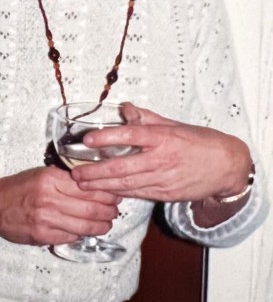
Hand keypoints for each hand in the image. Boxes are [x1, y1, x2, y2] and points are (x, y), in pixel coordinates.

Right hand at [0, 166, 120, 245]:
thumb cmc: (18, 187)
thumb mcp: (41, 173)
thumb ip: (65, 179)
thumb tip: (93, 185)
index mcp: (50, 179)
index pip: (88, 187)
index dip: (106, 192)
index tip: (115, 193)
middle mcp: (49, 199)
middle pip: (91, 207)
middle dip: (108, 210)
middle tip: (115, 209)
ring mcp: (46, 219)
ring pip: (85, 225)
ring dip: (101, 225)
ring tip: (107, 223)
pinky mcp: (42, 235)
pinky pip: (71, 236)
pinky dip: (83, 234)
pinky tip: (87, 230)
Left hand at [71, 103, 251, 202]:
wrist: (225, 165)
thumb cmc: (198, 141)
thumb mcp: (172, 124)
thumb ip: (146, 117)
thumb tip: (124, 107)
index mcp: (162, 137)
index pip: (130, 135)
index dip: (107, 137)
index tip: (88, 139)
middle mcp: (161, 159)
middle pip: (122, 167)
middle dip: (96, 172)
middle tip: (76, 173)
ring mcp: (163, 179)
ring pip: (127, 184)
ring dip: (102, 186)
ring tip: (83, 184)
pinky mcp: (166, 193)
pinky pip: (138, 193)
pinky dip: (120, 193)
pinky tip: (105, 192)